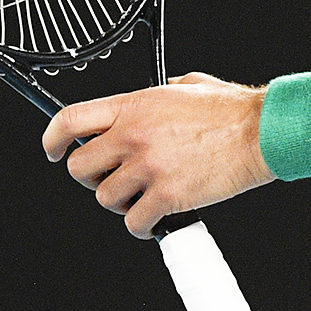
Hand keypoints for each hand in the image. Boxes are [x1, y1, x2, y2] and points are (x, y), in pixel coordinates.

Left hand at [42, 72, 275, 238]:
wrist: (258, 132)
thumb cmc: (228, 110)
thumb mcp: (185, 85)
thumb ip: (157, 93)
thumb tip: (148, 103)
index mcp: (134, 105)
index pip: (71, 119)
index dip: (51, 138)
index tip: (51, 150)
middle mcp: (134, 135)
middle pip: (78, 166)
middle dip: (89, 176)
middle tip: (110, 176)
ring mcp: (148, 167)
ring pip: (104, 198)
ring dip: (120, 201)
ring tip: (142, 194)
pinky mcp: (167, 196)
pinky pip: (134, 223)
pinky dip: (142, 225)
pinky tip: (154, 216)